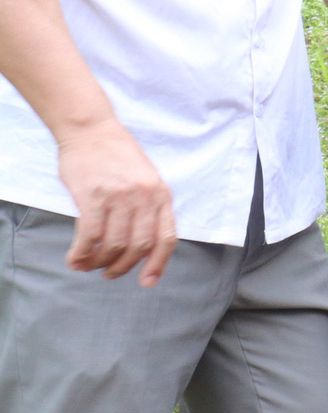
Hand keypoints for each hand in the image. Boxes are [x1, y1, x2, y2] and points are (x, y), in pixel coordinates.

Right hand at [55, 119, 176, 285]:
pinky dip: (82, 252)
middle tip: (110, 274)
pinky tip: (75, 259)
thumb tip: (142, 244)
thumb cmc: (117, 156)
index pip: (167, 238)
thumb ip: (148, 207)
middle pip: (139, 246)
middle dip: (124, 266)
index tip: (147, 282)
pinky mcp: (93, 196)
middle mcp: (145, 197)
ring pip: (114, 244)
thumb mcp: (146, 179)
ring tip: (89, 266)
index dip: (158, 264)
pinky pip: (90, 235)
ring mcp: (120, 197)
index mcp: (161, 195)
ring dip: (100, 262)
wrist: (92, 130)